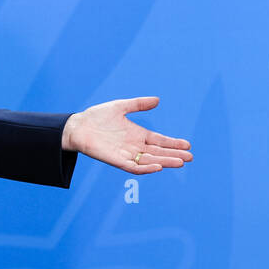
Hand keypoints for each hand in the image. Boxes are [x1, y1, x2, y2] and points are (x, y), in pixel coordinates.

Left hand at [62, 96, 192, 173]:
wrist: (78, 126)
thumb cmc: (97, 116)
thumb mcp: (121, 106)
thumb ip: (138, 104)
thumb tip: (157, 100)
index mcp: (138, 134)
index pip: (160, 141)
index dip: (173, 143)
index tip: (187, 145)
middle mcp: (134, 146)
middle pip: (158, 152)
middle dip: (174, 155)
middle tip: (190, 157)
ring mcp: (127, 154)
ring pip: (150, 161)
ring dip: (165, 162)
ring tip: (180, 162)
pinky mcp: (117, 161)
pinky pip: (134, 167)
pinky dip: (146, 168)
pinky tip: (158, 166)